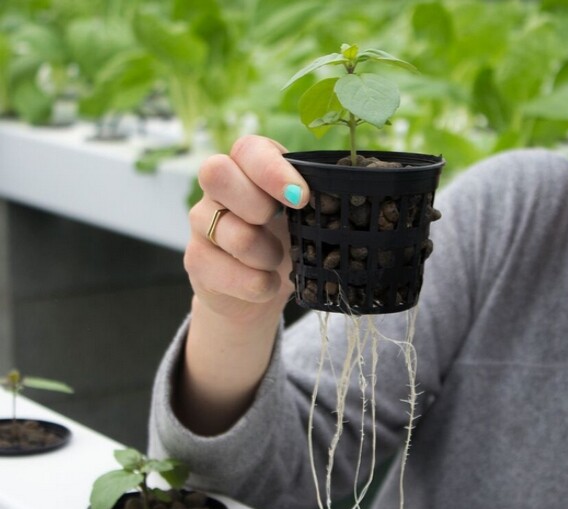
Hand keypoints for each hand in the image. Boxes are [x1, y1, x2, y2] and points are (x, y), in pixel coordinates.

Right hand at [185, 135, 308, 321]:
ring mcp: (201, 221)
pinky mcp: (195, 258)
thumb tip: (359, 201)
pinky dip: (255, 283)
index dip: (272, 171)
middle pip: (217, 173)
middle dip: (257, 204)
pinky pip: (222, 270)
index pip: (248, 149)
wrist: (262, 289)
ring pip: (229, 231)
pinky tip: (266, 284)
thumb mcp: (308, 218)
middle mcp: (218, 187)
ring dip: (265, 254)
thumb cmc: (291, 242)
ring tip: (276, 260)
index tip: (302, 198)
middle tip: (279, 224)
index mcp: (249, 166)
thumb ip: (323, 202)